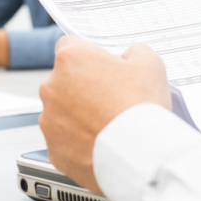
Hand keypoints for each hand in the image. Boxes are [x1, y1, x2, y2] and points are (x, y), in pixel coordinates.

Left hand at [39, 36, 170, 193]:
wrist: (139, 154)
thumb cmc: (140, 107)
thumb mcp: (150, 64)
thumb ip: (135, 52)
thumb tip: (131, 55)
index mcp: (71, 60)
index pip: (69, 45)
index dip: (89, 55)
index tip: (101, 66)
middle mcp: (52, 88)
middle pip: (65, 81)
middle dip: (84, 87)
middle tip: (111, 98)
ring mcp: (50, 121)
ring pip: (62, 112)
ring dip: (79, 115)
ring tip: (108, 124)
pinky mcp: (54, 149)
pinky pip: (65, 140)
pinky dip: (79, 141)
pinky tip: (101, 142)